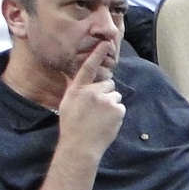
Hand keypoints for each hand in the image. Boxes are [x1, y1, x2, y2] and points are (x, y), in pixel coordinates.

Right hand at [55, 41, 125, 155]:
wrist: (80, 146)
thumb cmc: (72, 126)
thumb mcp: (67, 103)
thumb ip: (75, 89)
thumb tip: (75, 76)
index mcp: (78, 89)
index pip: (88, 68)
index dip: (97, 54)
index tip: (105, 43)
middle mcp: (92, 92)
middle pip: (108, 84)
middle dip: (105, 93)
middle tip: (96, 109)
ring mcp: (106, 100)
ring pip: (115, 97)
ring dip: (111, 104)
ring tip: (99, 117)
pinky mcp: (117, 110)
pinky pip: (120, 107)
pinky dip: (116, 114)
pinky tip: (106, 122)